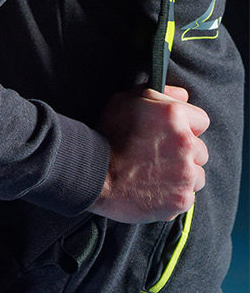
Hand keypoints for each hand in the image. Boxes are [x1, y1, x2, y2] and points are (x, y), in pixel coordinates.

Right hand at [90, 86, 209, 223]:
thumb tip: (182, 96)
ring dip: (181, 174)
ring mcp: (186, 173)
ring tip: (155, 174)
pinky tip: (154, 189)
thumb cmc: (105, 136)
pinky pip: (187, 195)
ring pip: (197, 174)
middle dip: (184, 152)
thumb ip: (158, 94)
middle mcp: (185, 142)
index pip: (201, 120)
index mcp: (174, 115)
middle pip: (200, 149)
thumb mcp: (124, 102)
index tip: (168, 134)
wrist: (92, 175)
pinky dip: (174, 194)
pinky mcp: (182, 198)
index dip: (185, 126)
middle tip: (157, 155)